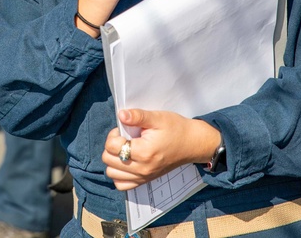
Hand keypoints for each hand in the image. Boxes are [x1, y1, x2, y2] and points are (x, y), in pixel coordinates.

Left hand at [102, 109, 220, 190]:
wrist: (192, 144)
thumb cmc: (176, 129)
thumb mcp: (158, 118)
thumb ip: (138, 116)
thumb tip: (121, 115)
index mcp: (144, 152)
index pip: (111, 146)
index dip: (114, 134)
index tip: (124, 129)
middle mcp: (142, 168)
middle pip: (108, 160)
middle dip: (112, 146)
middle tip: (124, 138)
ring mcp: (143, 177)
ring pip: (112, 174)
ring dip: (113, 160)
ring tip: (124, 149)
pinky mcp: (145, 180)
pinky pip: (122, 185)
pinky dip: (119, 174)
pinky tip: (125, 162)